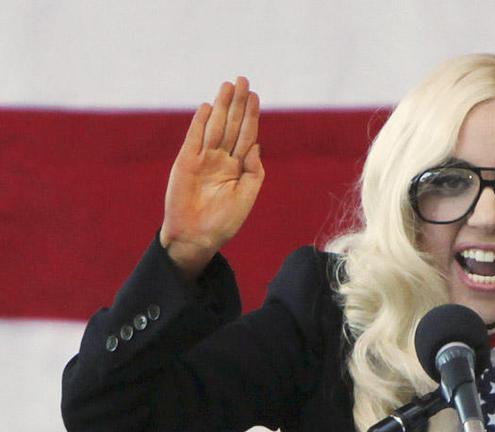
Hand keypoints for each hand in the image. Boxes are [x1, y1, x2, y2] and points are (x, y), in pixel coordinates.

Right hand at [160, 76, 263, 278]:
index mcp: (238, 168)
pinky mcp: (185, 163)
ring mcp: (203, 159)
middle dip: (237, 103)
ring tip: (227, 86)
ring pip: (214, 127)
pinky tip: (207, 107)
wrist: (196, 237)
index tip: (255, 96)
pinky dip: (200, 123)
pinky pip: (194, 139)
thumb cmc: (224, 222)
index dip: (251, 116)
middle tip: (243, 80)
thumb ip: (254, 171)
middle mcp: (221, 159)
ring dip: (221, 106)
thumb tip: (256, 145)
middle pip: (231, 125)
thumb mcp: (246, 197)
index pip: (246, 135)